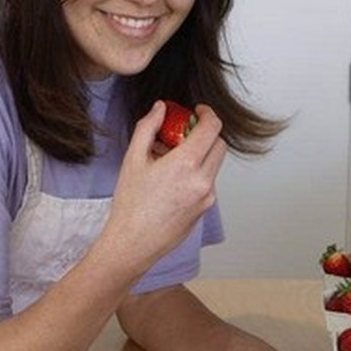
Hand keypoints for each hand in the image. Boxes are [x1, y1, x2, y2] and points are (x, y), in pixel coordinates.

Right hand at [98, 101, 227, 274]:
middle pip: (219, 144)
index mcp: (186, 164)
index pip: (212, 128)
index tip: (198, 111)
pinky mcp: (205, 209)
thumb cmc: (131, 204)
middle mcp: (203, 180)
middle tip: (184, 132)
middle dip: (205, 134)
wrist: (134, 242)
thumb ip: (148, 127)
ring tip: (171, 158)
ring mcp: (207, 196)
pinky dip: (197, 173)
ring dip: (200, 154)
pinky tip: (173, 178)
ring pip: (214, 164)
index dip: (207, 114)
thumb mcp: (133, 159)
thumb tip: (160, 108)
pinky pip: (207, 182)